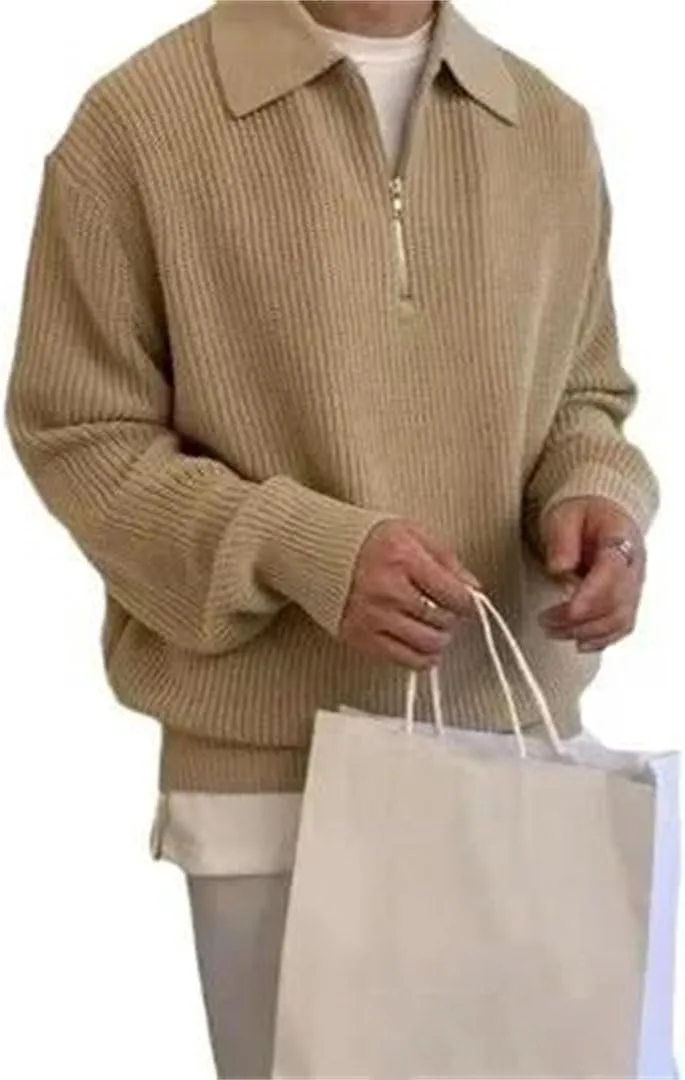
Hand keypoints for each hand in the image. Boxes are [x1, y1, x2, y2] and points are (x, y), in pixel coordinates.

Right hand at [340, 519, 480, 670]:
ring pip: (428, 643)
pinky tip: (424, 647)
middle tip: (448, 611)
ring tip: (436, 627)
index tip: (467, 602)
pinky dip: (422, 658)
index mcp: (403, 558)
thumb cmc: (364, 539)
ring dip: (440, 638)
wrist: (315, 551)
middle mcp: (387, 590)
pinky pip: (404, 660)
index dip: (468, 602)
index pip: (454, 594)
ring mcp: (372, 617)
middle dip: (453, 618)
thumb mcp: (410, 533)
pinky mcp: (360, 638)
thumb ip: (445, 558)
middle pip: (443, 620)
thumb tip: (472, 587)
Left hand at [538, 496, 645, 652]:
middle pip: (616, 602)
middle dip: (580, 618)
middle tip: (545, 620)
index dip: (592, 594)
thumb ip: (562, 539)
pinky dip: (601, 639)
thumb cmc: (583, 515)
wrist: (602, 517)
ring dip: (586, 632)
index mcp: (621, 539)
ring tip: (553, 631)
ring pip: (620, 619)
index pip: (612, 572)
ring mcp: (634, 586)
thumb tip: (559, 567)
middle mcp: (633, 567)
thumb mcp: (565, 515)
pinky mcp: (627, 601)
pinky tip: (578, 643)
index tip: (569, 610)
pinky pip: (622, 627)